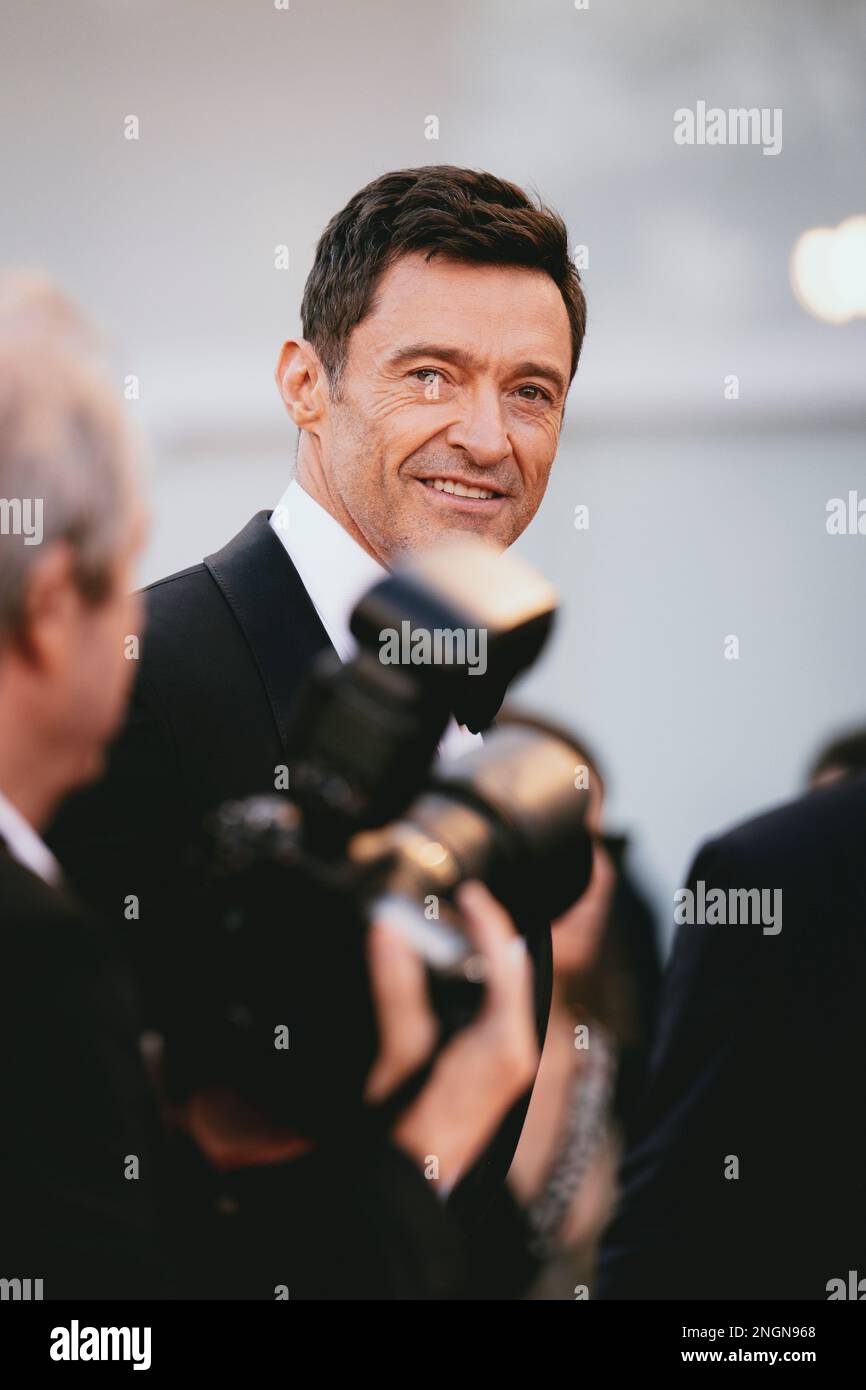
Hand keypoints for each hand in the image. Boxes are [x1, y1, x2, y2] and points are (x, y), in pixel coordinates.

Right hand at [367, 880, 538, 1190]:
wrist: (411, 1185)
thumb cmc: (407, 1130)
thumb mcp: (398, 1051)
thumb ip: (397, 988)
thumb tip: (388, 931)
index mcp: (506, 1043)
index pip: (508, 962)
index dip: (489, 920)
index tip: (469, 893)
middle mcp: (519, 1050)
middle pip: (513, 972)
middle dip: (487, 934)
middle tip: (457, 906)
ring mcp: (512, 1062)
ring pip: (508, 992)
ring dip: (483, 958)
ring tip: (452, 929)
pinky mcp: (496, 1069)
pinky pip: (497, 1011)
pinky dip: (478, 984)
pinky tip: (451, 976)